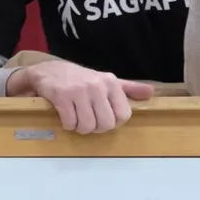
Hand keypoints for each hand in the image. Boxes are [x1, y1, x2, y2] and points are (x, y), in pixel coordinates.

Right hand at [8, 57, 152, 133]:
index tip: (103, 118)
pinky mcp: (62, 97)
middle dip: (96, 128)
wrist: (48, 71)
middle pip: (106, 124)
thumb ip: (129, 89)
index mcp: (111, 82)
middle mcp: (97, 85)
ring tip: (76, 119)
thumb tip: (151, 93)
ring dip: (81, 128)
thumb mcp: (105, 80)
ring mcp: (79, 91)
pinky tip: (66, 116)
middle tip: (89, 121)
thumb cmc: (80, 79)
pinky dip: (68, 125)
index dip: (113, 123)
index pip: (123, 115)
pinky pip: (70, 123)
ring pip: (87, 126)